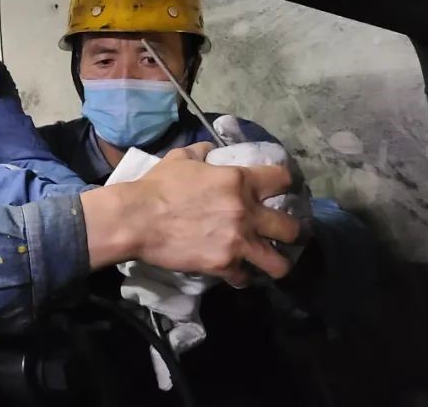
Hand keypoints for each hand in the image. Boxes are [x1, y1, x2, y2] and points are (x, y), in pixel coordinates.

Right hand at [80, 143, 300, 286]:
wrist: (135, 219)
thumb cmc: (156, 186)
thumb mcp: (179, 158)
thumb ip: (201, 152)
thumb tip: (211, 150)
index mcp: (239, 180)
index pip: (283, 179)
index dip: (287, 184)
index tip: (284, 191)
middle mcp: (246, 211)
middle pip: (291, 228)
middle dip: (290, 231)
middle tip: (280, 234)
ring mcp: (237, 241)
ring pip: (278, 263)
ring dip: (275, 262)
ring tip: (268, 262)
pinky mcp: (223, 264)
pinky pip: (244, 277)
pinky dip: (240, 275)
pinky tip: (234, 271)